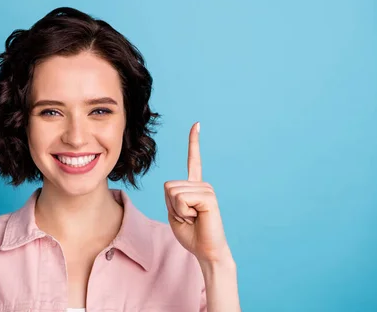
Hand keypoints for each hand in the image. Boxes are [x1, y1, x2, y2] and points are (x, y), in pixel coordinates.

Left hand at [164, 122, 231, 262]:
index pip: (193, 160)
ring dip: (177, 210)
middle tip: (187, 217)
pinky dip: (182, 212)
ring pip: (173, 193)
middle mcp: (202, 184)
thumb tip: (172, 186)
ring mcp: (207, 189)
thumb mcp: (174, 212)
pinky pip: (181, 199)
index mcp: (193, 187)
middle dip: (170, 206)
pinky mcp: (209, 197)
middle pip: (167, 185)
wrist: (206, 251)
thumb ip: (170, 196)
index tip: (197, 124)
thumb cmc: (191, 235)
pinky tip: (196, 218)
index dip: (194, 142)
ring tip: (192, 218)